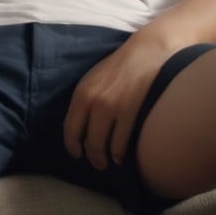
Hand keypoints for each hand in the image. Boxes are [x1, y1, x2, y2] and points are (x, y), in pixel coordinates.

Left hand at [62, 34, 169, 170]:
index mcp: (81, 93)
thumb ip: (85, 101)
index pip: (69, 129)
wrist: (146, 51)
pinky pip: (119, 143)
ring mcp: (111, 107)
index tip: (77, 154)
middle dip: (92, 157)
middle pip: (87, 142)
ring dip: (104, 159)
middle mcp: (92, 101)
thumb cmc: (120, 66)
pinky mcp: (129, 111)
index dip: (72, 146)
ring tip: (110, 161)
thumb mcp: (94, 79)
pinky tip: (121, 156)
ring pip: (102, 146)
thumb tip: (80, 127)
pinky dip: (119, 154)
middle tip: (98, 163)